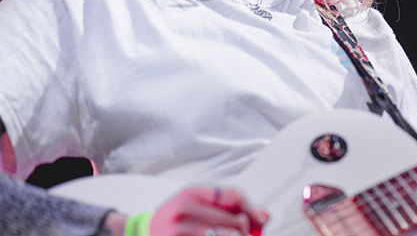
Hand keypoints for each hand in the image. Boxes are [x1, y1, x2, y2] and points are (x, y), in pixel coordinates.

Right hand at [105, 186, 268, 235]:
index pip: (234, 197)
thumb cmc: (174, 220)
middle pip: (235, 222)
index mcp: (192, 194)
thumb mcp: (198, 206)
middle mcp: (184, 211)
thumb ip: (231, 207)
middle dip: (245, 232)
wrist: (141, 234)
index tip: (258, 222)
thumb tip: (264, 218)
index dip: (252, 211)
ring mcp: (179, 232)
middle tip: (245, 234)